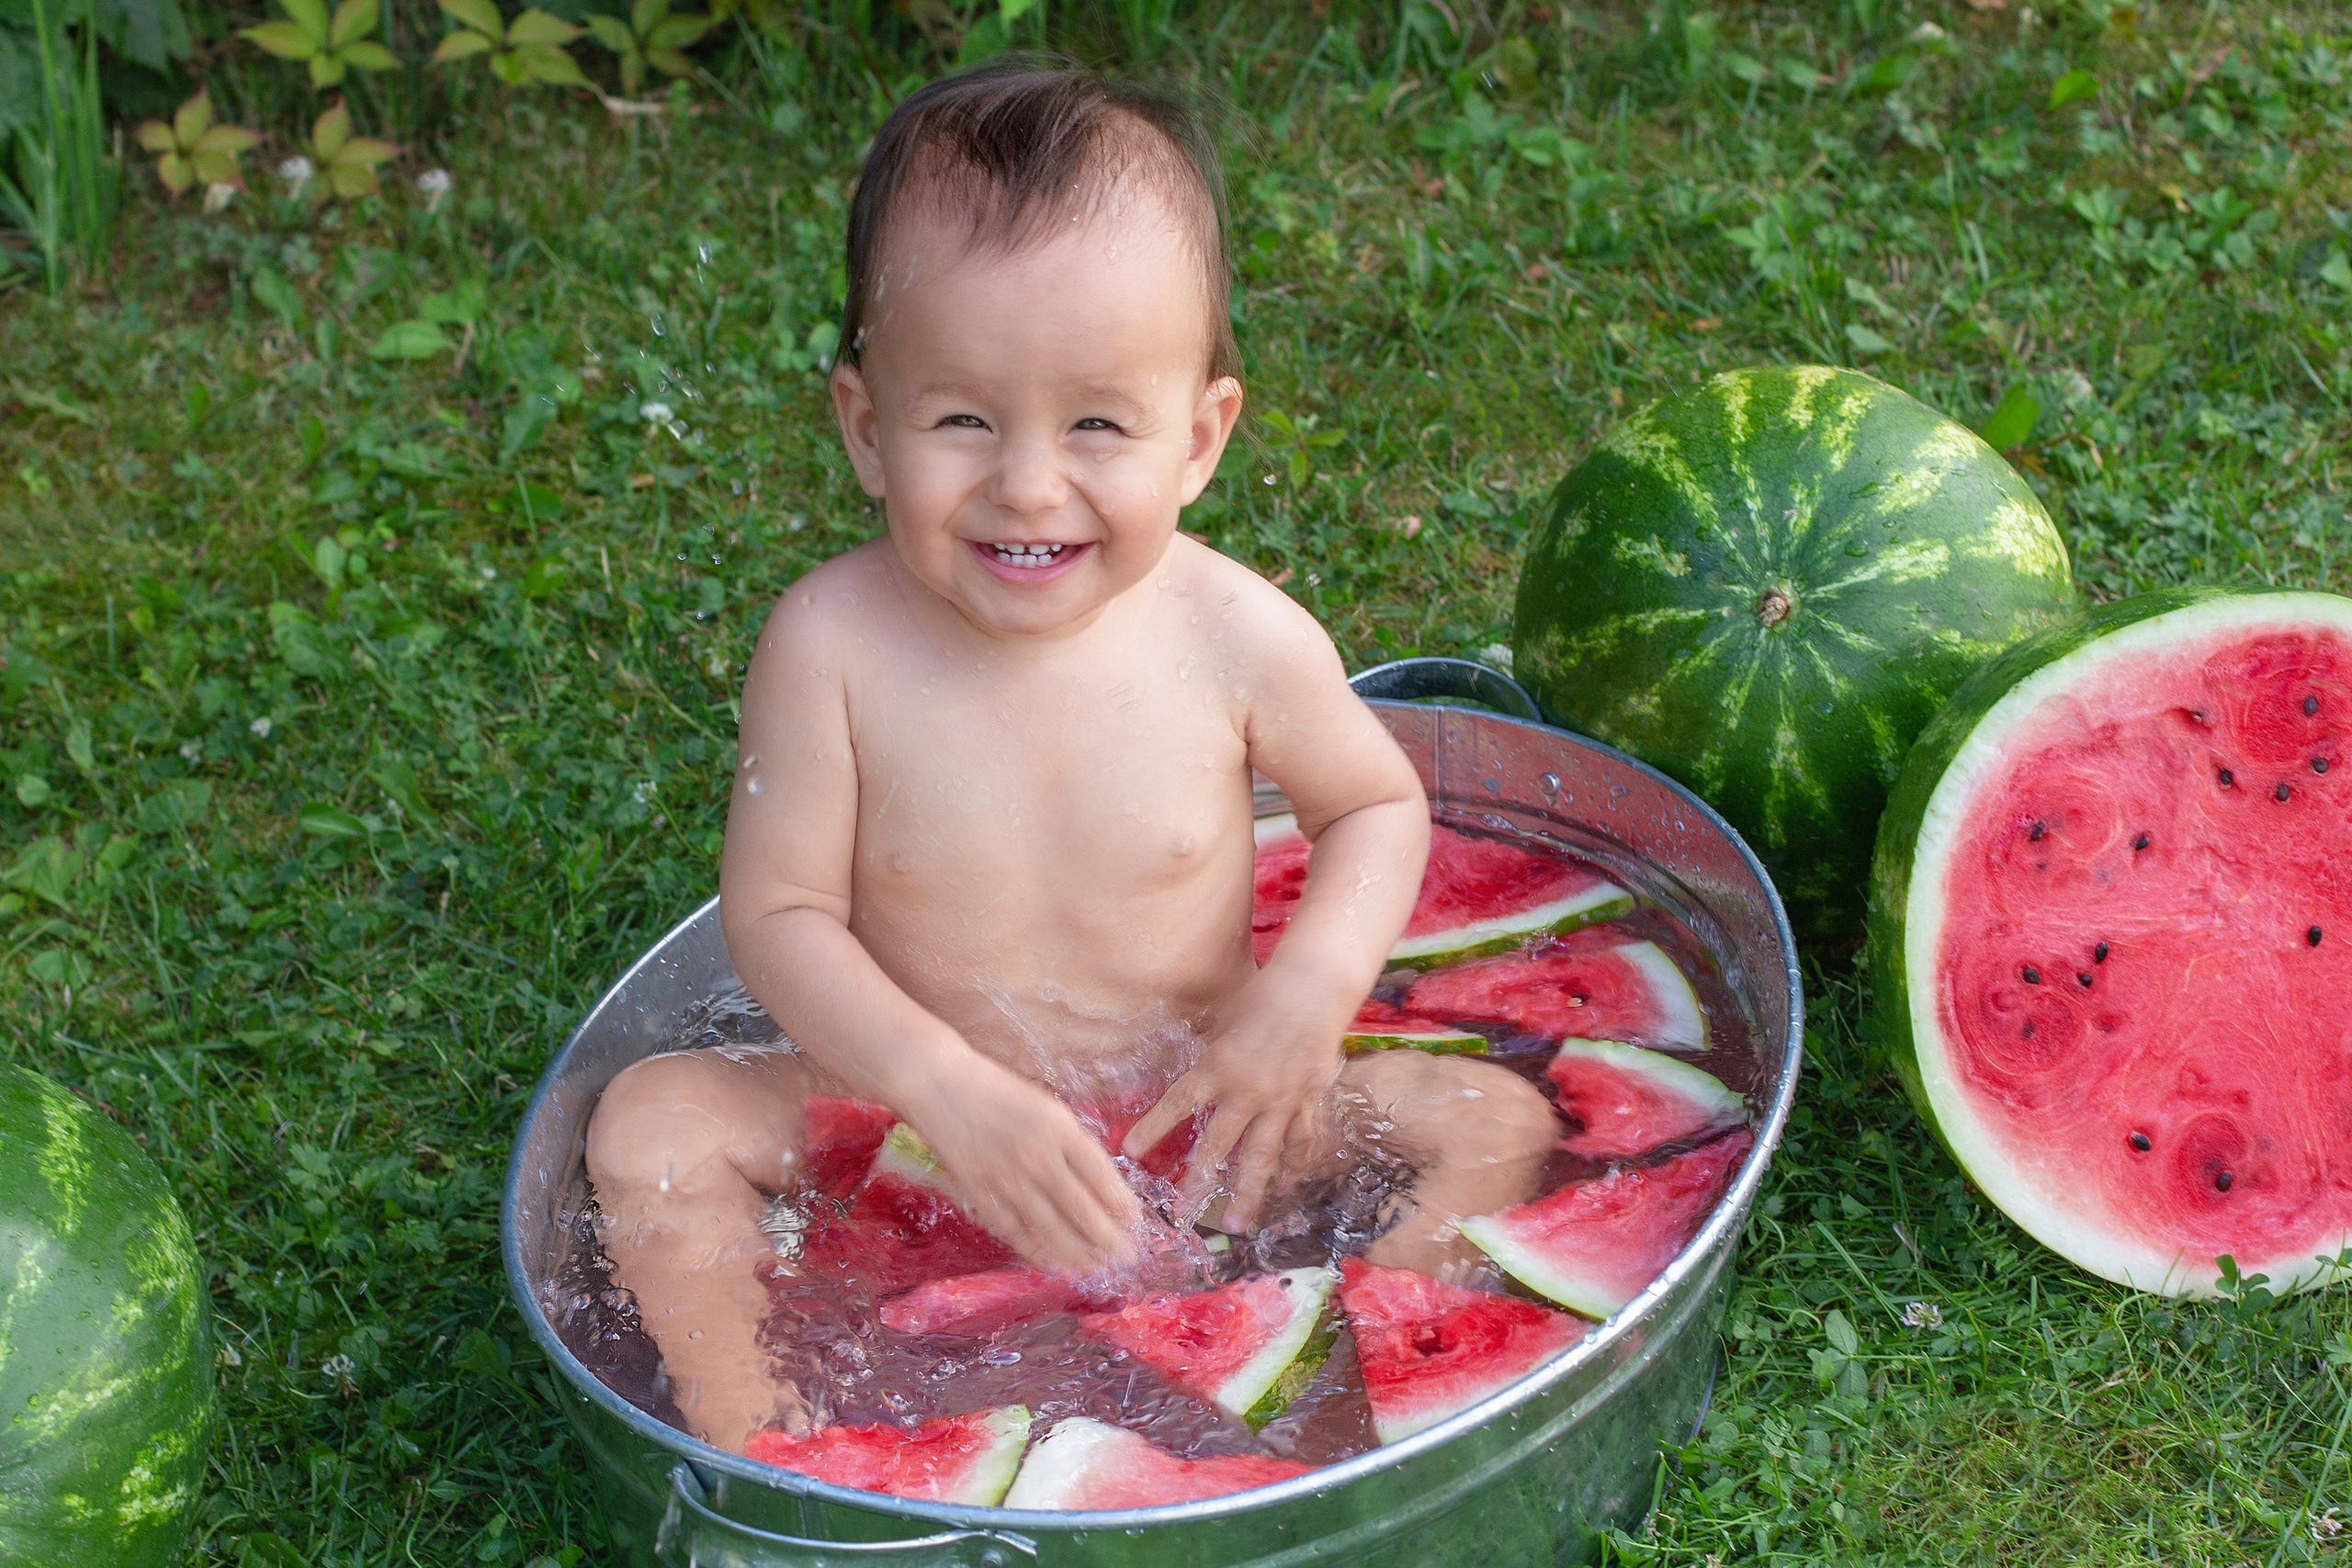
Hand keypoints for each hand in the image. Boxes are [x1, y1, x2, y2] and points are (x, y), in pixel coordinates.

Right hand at [903, 1056, 1143, 1272]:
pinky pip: (1013, 1230)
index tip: (1135, 1222)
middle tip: (1126, 1257)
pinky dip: (1034, 1250)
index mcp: (1059, 1128)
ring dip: (1076, 1253)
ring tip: (1095, 1269)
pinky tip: (1052, 1263)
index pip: (1101, 1175)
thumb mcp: (1046, 1104)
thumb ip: (1070, 1141)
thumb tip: (1098, 1181)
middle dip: (1108, 1238)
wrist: (939, 1084)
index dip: (1121, 1203)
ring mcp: (1006, 1178)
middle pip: (1081, 1208)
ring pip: (1049, 1227)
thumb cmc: (996, 1089)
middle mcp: (1037, 1156)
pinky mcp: (979, 1192)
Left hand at [1122, 966, 1346, 1231]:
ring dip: (1247, 1193)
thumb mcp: (1222, 1020)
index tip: (1129, 1151)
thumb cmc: (1263, 996)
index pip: (1178, 1103)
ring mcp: (1281, 1101)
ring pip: (1261, 1156)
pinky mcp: (1308, 1102)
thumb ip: (1208, 1057)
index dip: (1152, 1127)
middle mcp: (1248, 1091)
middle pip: (1218, 1145)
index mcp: (1219, 1067)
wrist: (1315, 990)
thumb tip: (1187, 1080)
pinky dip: (1293, 1167)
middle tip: (1183, 1214)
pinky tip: (1284, 1188)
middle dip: (1198, 1182)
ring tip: (1235, 1224)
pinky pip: (1299, 1142)